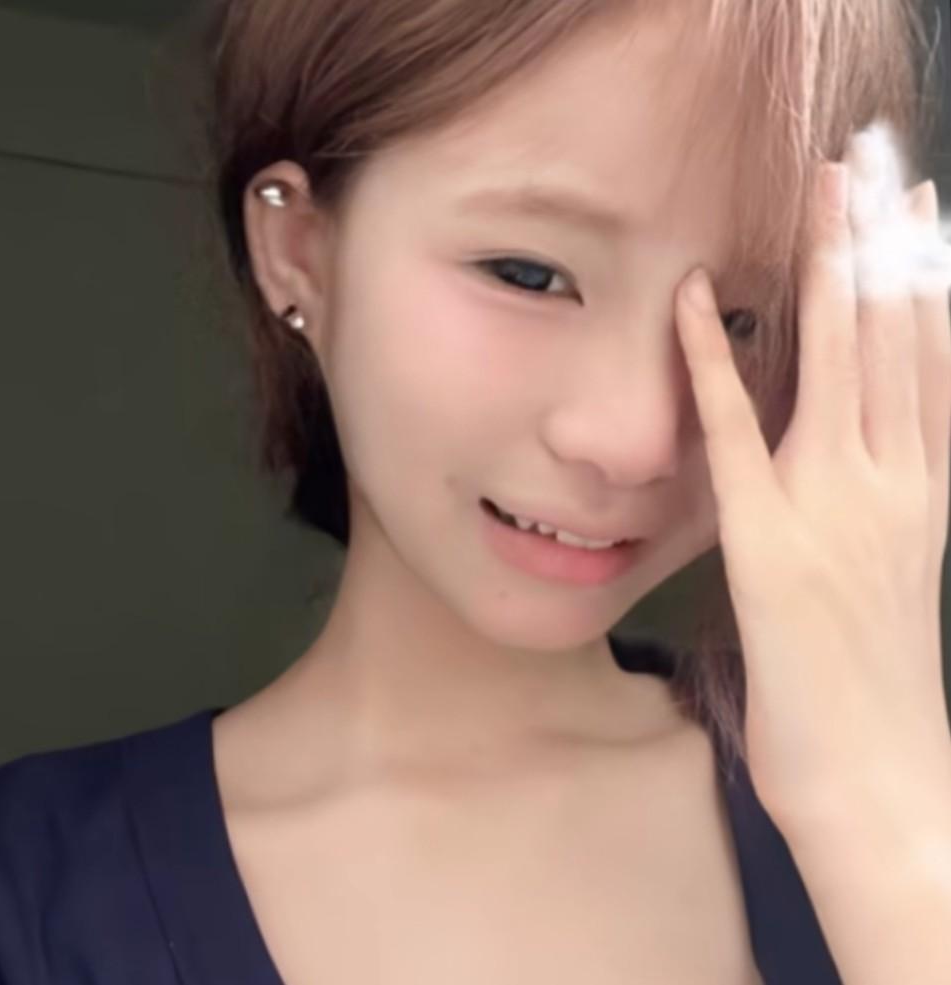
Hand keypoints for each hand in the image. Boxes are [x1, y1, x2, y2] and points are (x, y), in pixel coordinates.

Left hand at [675, 126, 950, 828]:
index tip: (916, 209)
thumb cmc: (879, 689)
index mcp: (929, 491)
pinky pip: (739, 432)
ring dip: (828, 272)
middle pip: (896, 337)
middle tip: (868, 160)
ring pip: (840, 364)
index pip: (934, 357)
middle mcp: (895, 483)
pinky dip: (714, 365)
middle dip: (881, 243)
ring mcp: (834, 507)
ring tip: (821, 192)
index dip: (926, 276)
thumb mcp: (898, 576)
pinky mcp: (768, 541)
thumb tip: (862, 446)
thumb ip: (885, 501)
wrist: (882, 783)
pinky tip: (697, 303)